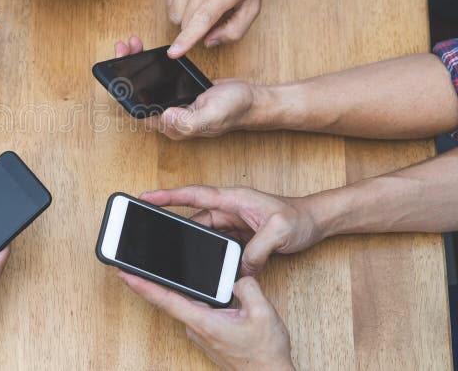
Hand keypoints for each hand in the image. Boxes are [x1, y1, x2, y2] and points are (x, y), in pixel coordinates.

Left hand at [113, 37, 256, 138]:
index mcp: (171, 125)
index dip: (122, 91)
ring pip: (146, 85)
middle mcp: (168, 116)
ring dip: (136, 64)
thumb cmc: (235, 110)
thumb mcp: (213, 115)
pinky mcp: (179, 91)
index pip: (136, 110)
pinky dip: (150, 63)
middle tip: (123, 47)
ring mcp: (173, 103)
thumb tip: (165, 116)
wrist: (252, 101)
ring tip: (133, 44)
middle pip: (137, 95)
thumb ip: (189, 121)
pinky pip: (159, 78)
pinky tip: (147, 50)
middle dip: (125, 71)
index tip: (118, 68)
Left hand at [120, 273, 293, 370]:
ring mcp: (200, 334)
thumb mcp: (263, 312)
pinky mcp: (207, 336)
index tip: (125, 274)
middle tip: (134, 264)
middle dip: (151, 282)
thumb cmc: (265, 353)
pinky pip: (195, 313)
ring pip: (184, 306)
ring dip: (176, 290)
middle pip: (169, 301)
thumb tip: (235, 277)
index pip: (165, 300)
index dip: (142, 286)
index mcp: (203, 322)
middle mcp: (196, 329)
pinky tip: (196, 289)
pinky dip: (192, 300)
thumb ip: (246, 287)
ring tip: (165, 269)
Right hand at [141, 186, 321, 275]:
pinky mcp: (238, 236)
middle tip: (153, 237)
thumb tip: (240, 268)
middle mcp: (229, 209)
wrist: (316, 222)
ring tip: (178, 257)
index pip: (194, 194)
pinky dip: (210, 254)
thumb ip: (258, 249)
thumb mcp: (280, 232)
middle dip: (174, 227)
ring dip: (194, 245)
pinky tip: (206, 267)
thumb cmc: (300, 218)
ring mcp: (233, 223)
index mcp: (233, 199)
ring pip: (204, 234)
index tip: (146, 197)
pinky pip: (217, 245)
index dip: (168, 196)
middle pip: (194, 218)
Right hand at [166, 0, 266, 56]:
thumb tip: (208, 41)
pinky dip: (180, 3)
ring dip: (186, 16)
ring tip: (204, 2)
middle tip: (212, 15)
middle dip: (195, 27)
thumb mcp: (253, 4)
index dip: (187, 39)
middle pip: (186, 20)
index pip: (201, 19)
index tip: (174, 53)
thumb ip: (234, 30)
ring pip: (174, 12)